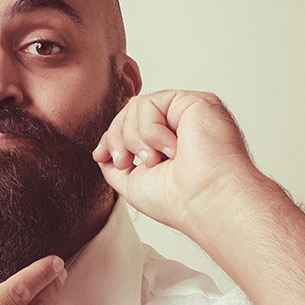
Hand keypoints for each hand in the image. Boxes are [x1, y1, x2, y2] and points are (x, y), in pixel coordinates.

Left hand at [91, 90, 256, 239]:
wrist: (203, 201)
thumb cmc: (177, 201)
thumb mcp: (132, 183)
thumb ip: (116, 164)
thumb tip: (102, 151)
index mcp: (168, 143)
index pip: (131, 125)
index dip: (111, 137)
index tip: (101, 155)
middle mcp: (179, 125)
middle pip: (129, 113)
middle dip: (118, 138)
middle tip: (127, 162)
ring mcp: (187, 112)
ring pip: (136, 106)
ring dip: (135, 137)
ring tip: (153, 160)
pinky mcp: (194, 102)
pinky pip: (150, 103)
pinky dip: (151, 130)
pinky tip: (171, 149)